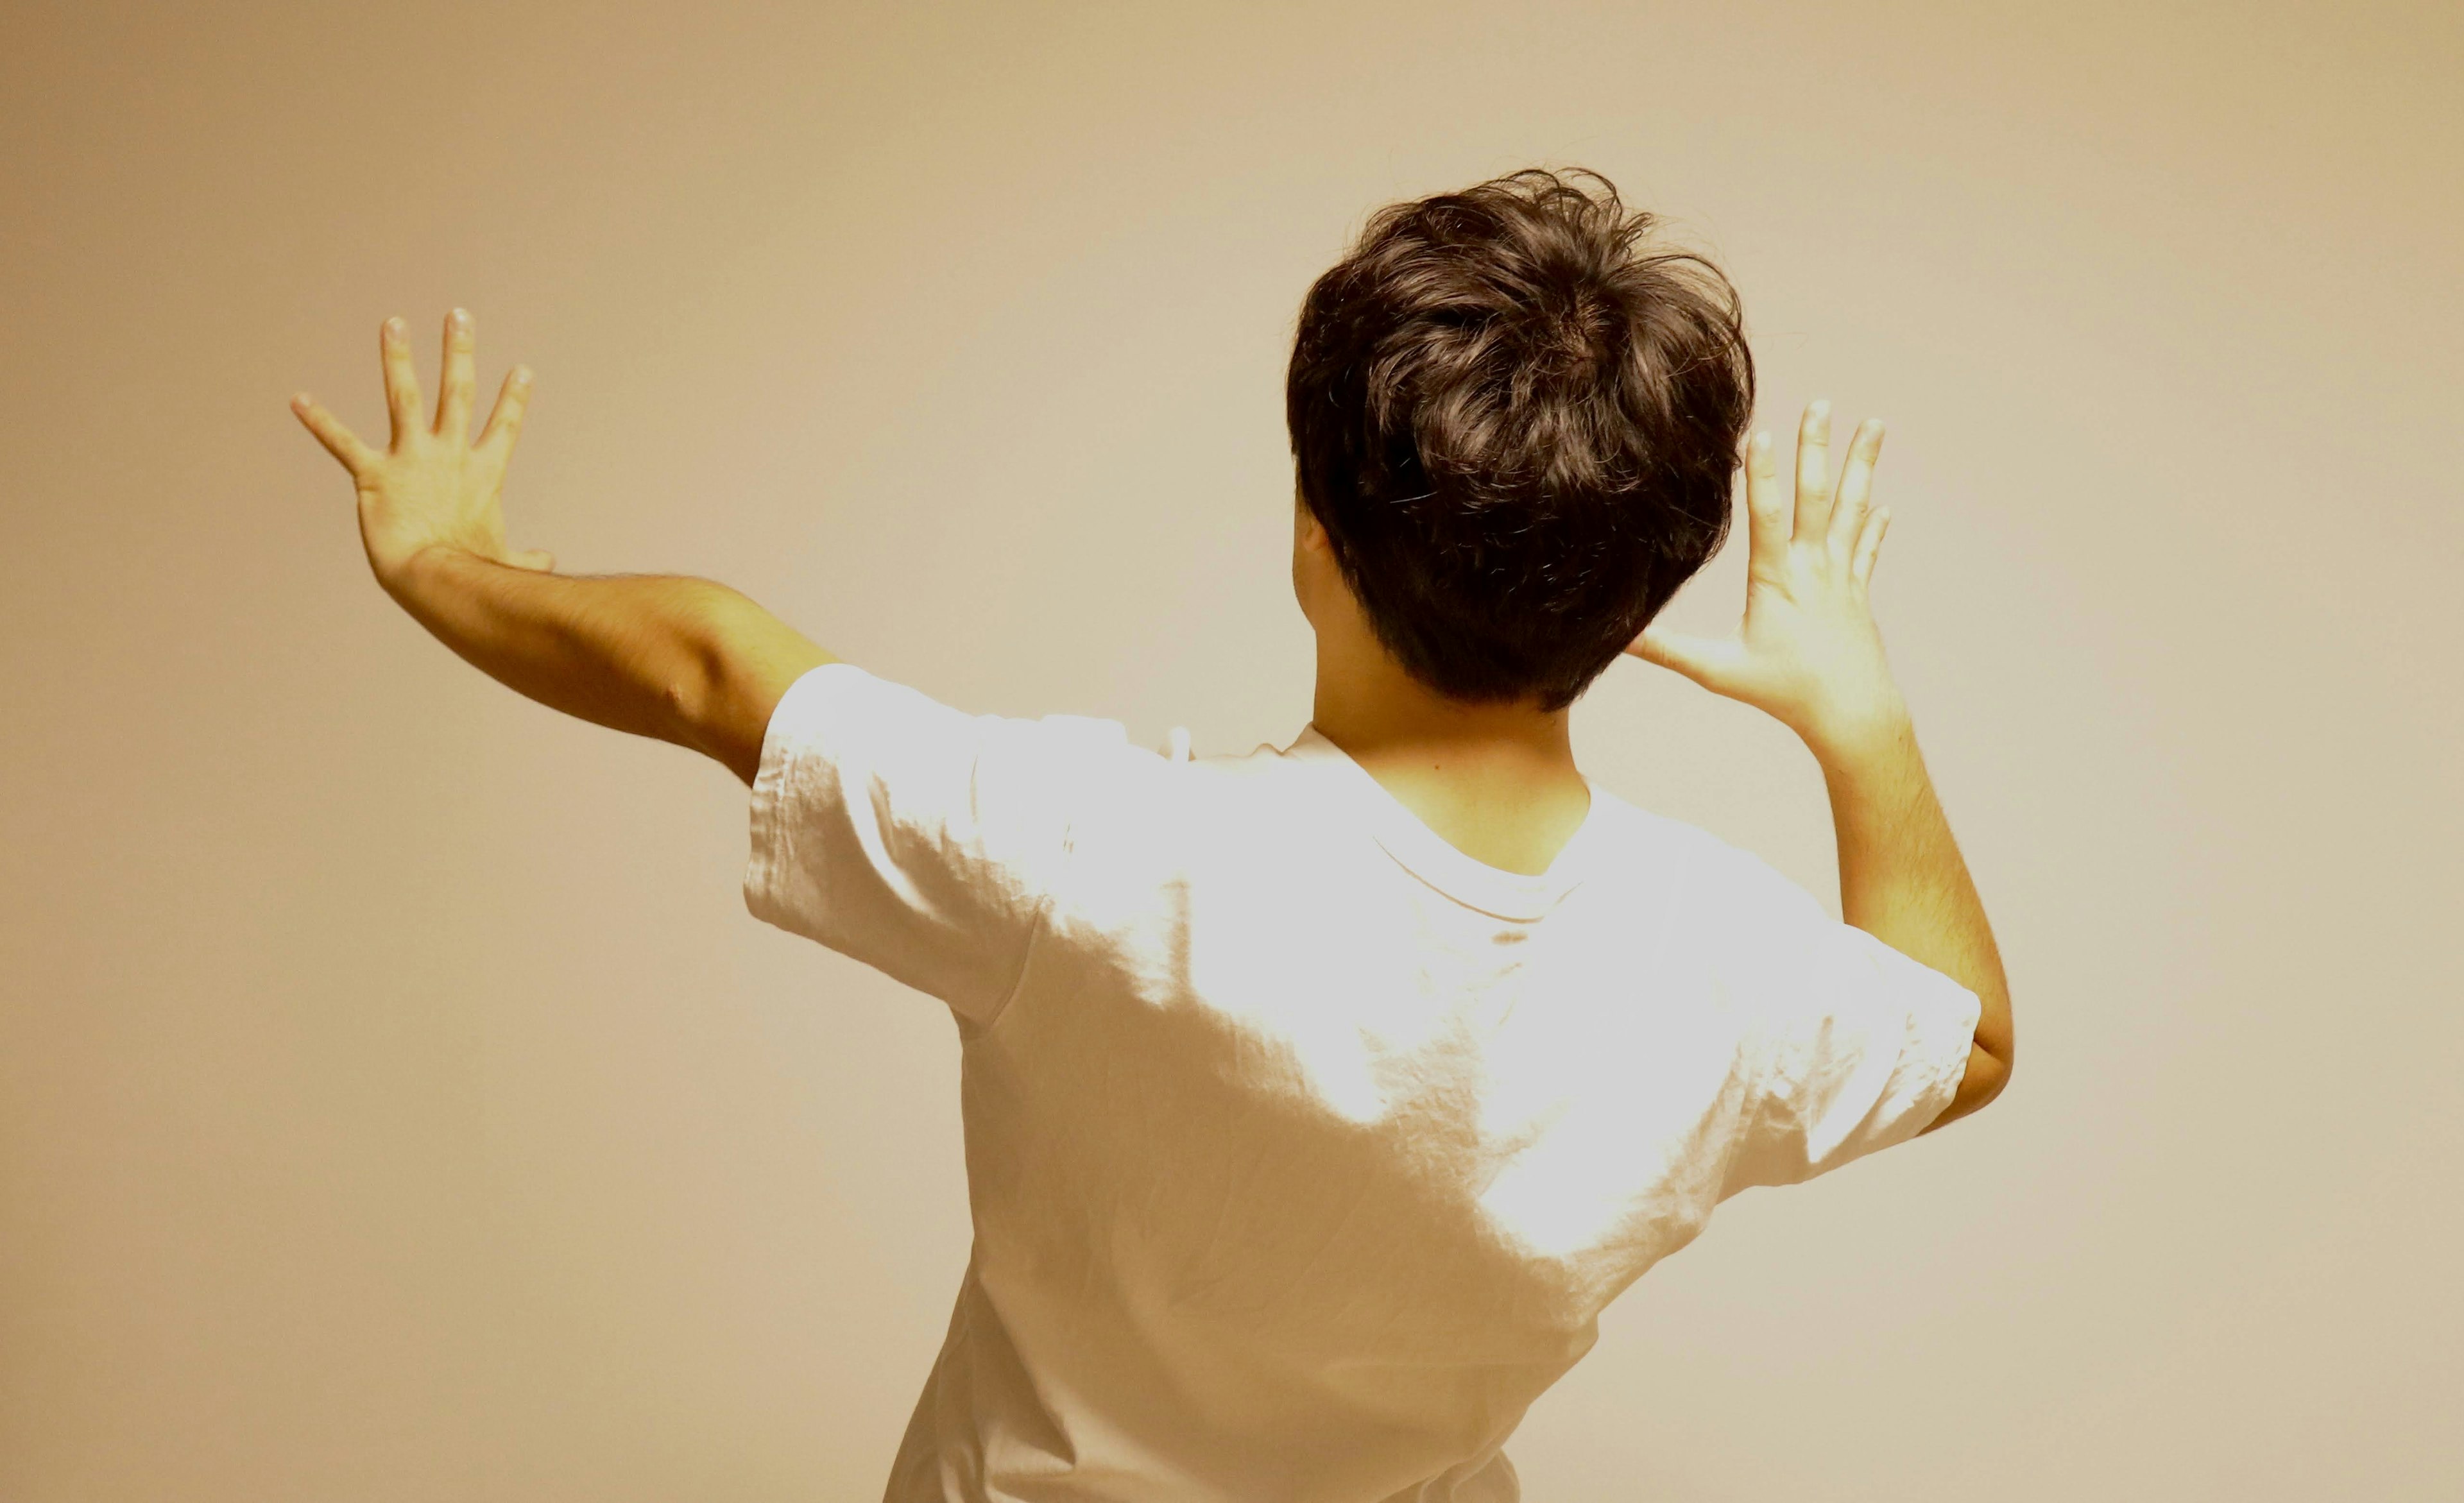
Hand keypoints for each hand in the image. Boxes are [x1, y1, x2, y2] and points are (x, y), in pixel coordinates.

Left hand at [291, 309, 553, 592]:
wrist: (442, 582)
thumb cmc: (476, 577)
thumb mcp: (506, 561)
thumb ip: (525, 558)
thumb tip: (546, 561)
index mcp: (483, 474)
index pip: (505, 426)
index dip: (514, 399)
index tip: (522, 369)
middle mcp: (450, 456)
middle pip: (458, 393)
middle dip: (458, 352)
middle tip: (458, 315)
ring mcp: (412, 461)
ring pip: (405, 398)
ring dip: (398, 358)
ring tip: (392, 322)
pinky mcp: (375, 477)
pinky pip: (343, 444)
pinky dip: (320, 421)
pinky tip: (298, 400)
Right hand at [1625, 400, 1908, 761]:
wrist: (1853, 714)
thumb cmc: (1784, 693)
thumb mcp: (1720, 672)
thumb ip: (1668, 651)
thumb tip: (1619, 639)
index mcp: (1776, 580)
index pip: (1766, 516)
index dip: (1762, 474)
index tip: (1763, 432)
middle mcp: (1812, 570)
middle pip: (1815, 497)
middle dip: (1816, 448)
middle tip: (1821, 405)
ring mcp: (1840, 577)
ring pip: (1852, 510)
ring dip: (1861, 467)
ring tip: (1874, 426)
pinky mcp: (1856, 593)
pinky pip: (1866, 550)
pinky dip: (1873, 527)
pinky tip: (1883, 505)